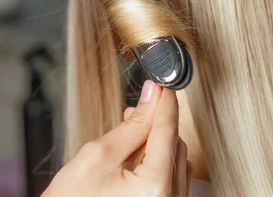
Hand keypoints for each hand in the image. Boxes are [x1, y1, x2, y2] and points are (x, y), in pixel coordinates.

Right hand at [44, 81, 191, 196]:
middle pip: (175, 145)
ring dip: (156, 142)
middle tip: (137, 108)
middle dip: (157, 123)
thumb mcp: (97, 157)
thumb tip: (152, 97)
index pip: (168, 132)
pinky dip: (157, 161)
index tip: (163, 85)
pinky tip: (138, 153)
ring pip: (175, 160)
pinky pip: (170, 178)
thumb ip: (131, 125)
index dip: (165, 103)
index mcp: (155, 188)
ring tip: (132, 131)